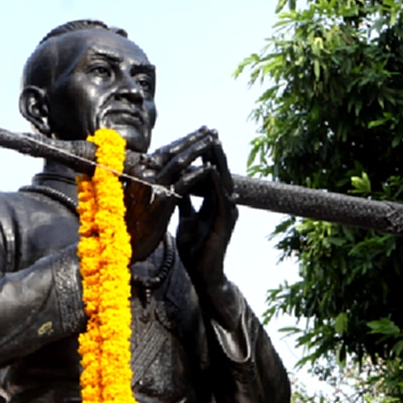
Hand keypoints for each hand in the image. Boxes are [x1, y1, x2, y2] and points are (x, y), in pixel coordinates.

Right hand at [124, 127, 218, 261]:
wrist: (118, 249)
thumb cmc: (126, 224)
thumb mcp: (136, 197)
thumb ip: (146, 181)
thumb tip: (155, 167)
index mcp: (137, 172)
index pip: (164, 152)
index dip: (183, 141)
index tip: (199, 133)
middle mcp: (142, 174)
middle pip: (172, 152)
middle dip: (194, 140)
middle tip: (211, 130)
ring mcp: (150, 187)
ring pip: (178, 163)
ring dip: (198, 150)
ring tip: (213, 141)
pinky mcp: (160, 203)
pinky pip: (182, 185)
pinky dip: (197, 175)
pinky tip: (209, 168)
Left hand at [174, 134, 236, 290]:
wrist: (201, 272)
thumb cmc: (194, 247)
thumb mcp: (185, 217)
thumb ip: (184, 200)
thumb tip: (175, 185)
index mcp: (214, 201)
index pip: (210, 172)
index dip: (205, 155)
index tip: (199, 136)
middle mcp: (224, 203)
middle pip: (219, 171)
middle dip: (214, 151)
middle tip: (210, 130)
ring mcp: (227, 211)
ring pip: (222, 180)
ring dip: (218, 161)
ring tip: (213, 142)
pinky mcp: (225, 221)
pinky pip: (221, 198)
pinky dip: (215, 183)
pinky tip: (210, 170)